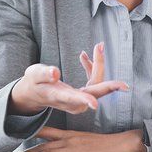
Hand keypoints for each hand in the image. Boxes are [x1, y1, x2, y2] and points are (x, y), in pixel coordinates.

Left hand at [8, 126, 146, 151]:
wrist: (123, 144)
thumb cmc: (108, 144)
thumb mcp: (88, 140)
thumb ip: (75, 143)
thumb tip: (65, 150)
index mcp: (71, 135)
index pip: (46, 134)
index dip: (31, 138)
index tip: (18, 143)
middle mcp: (69, 140)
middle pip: (42, 146)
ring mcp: (73, 150)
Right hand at [9, 42, 126, 114]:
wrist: (34, 95)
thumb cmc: (33, 84)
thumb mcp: (33, 75)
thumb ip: (43, 74)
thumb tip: (55, 72)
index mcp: (59, 97)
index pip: (73, 98)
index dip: (85, 99)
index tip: (95, 104)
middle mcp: (72, 102)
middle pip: (94, 91)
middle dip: (105, 79)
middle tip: (119, 76)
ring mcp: (79, 101)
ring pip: (96, 85)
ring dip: (97, 66)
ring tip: (98, 47)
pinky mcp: (82, 96)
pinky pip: (93, 83)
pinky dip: (91, 69)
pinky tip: (85, 56)